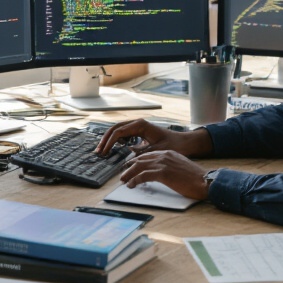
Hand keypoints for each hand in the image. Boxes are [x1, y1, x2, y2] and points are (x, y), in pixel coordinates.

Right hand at [93, 119, 213, 157]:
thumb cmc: (173, 145)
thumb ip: (141, 153)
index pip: (119, 132)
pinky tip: (114, 149)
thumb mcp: (156, 151)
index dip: (109, 142)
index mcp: (141, 125)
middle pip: (115, 128)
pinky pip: (124, 133)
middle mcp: (138, 123)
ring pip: (118, 130)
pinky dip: (116, 140)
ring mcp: (138, 126)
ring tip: (103, 150)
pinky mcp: (140, 131)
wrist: (184, 142)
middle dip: (105, 140)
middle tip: (98, 151)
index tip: (104, 152)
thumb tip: (127, 159)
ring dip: (109, 139)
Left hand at [119, 150, 209, 199]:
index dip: (137, 161)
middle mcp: (164, 155)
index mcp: (169, 153)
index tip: (130, 167)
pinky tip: (132, 185)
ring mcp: (163, 163)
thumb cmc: (196, 178)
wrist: (206, 181)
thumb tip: (160, 174)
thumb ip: (169, 167)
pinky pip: (143, 175)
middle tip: (123, 174)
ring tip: (124, 181)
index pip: (148, 155)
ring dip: (129, 174)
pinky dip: (135, 180)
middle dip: (130, 167)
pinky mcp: (163, 173)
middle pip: (141, 159)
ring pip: (139, 166)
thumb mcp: (180, 167)